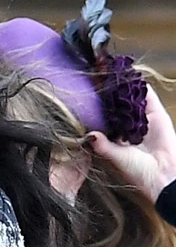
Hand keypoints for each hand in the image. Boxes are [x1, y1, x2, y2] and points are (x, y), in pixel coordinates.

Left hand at [88, 86, 175, 203]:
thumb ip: (103, 146)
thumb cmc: (138, 172)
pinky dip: (139, 86)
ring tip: (108, 71)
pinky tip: (130, 76)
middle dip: (106, 93)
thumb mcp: (116, 158)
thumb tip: (89, 135)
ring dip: (121, 86)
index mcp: (113, 138)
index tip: (82, 95)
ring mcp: (141, 119)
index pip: (101, 118)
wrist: (164, 174)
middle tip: (94, 77)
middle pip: (114, 105)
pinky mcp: (156, 113)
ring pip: (129, 98)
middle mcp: (126, 127)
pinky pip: (147, 96)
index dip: (93, 107)